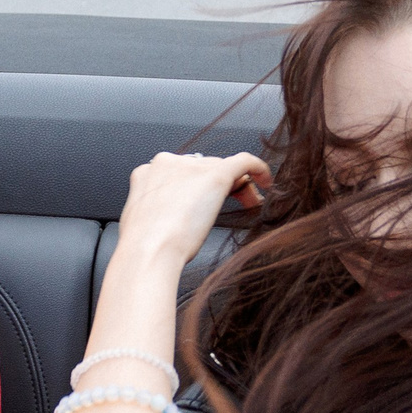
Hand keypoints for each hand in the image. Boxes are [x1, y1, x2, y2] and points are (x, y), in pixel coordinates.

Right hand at [115, 150, 270, 269]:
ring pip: (222, 167)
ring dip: (238, 184)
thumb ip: (158, 211)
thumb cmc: (145, 247)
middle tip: (237, 207)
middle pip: (204, 167)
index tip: (208, 205)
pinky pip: (244, 161)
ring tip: (248, 205)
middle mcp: (168, 163)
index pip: (182, 172)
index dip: (199, 187)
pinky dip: (258, 168)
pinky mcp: (215, 174)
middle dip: (221, 186)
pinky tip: (266, 181)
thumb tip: (174, 217)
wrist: (149, 251)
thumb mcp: (144, 223)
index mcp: (148, 173)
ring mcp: (191, 166)